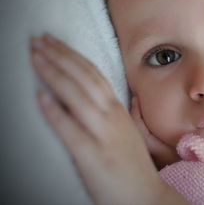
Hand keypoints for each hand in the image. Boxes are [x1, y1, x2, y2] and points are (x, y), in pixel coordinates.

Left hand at [30, 34, 181, 204]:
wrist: (145, 196)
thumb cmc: (133, 164)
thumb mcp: (127, 131)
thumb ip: (118, 112)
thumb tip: (111, 97)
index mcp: (117, 109)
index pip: (92, 74)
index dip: (72, 55)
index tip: (54, 42)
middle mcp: (111, 116)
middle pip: (83, 78)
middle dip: (59, 56)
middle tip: (38, 39)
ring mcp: (102, 134)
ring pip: (76, 96)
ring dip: (54, 73)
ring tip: (35, 56)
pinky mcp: (92, 155)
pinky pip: (70, 129)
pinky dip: (55, 112)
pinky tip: (40, 97)